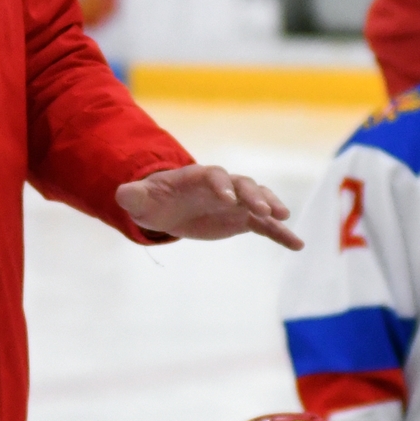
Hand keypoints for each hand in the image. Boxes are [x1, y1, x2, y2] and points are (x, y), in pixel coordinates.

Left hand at [114, 164, 302, 247]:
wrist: (167, 208)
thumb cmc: (152, 200)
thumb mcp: (139, 199)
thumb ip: (133, 195)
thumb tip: (122, 194)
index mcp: (198, 177)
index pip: (213, 175)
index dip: (221, 185)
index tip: (228, 197)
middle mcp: (222, 186)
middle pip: (243, 185)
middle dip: (254, 195)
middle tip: (265, 209)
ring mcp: (236, 202)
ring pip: (259, 201)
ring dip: (272, 208)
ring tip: (285, 220)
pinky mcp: (243, 219)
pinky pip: (265, 226)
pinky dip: (280, 233)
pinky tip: (297, 245)